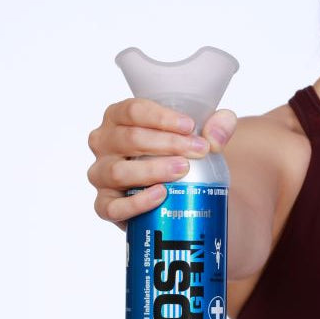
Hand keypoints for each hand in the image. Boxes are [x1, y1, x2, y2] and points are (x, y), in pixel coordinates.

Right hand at [87, 97, 238, 227]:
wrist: (177, 187)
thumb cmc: (182, 151)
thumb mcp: (202, 133)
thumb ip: (219, 126)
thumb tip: (215, 138)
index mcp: (118, 117)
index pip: (133, 111)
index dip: (162, 118)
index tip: (190, 126)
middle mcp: (103, 143)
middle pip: (129, 138)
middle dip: (167, 143)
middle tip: (198, 150)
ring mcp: (100, 174)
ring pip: (119, 172)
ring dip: (153, 170)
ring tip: (183, 170)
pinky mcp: (104, 205)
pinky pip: (112, 207)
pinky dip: (136, 203)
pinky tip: (160, 195)